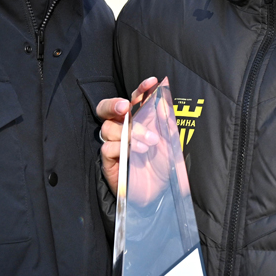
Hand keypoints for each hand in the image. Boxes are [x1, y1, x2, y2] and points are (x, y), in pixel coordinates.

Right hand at [96, 77, 160, 194]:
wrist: (160, 192)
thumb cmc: (163, 165)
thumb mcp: (169, 141)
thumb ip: (165, 121)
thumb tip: (162, 99)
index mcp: (138, 121)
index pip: (134, 100)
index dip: (141, 89)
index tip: (152, 82)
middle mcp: (123, 129)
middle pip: (106, 109)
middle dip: (114, 104)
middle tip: (126, 107)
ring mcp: (114, 145)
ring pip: (109, 128)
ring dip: (130, 132)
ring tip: (149, 142)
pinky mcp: (109, 161)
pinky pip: (107, 148)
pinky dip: (122, 147)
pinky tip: (138, 152)